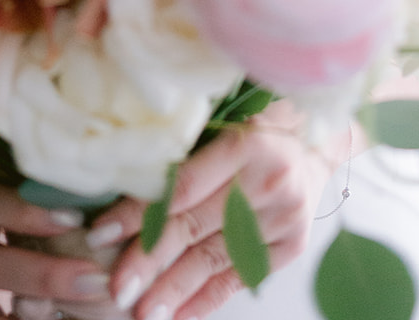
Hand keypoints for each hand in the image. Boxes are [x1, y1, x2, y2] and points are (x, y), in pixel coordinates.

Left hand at [87, 108, 342, 319]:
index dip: (139, 212)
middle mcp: (265, 183)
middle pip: (194, 227)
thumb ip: (184, 146)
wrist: (317, 144)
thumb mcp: (225, 119)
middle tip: (117, 289)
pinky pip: (239, 277)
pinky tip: (178, 315)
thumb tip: (119, 175)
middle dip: (149, 262)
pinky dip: (205, 299)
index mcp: (244, 143)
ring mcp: (281, 219)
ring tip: (142, 313)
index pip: (182, 186)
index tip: (102, 234)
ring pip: (214, 258)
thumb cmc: (257, 125)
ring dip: (173, 290)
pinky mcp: (290, 245)